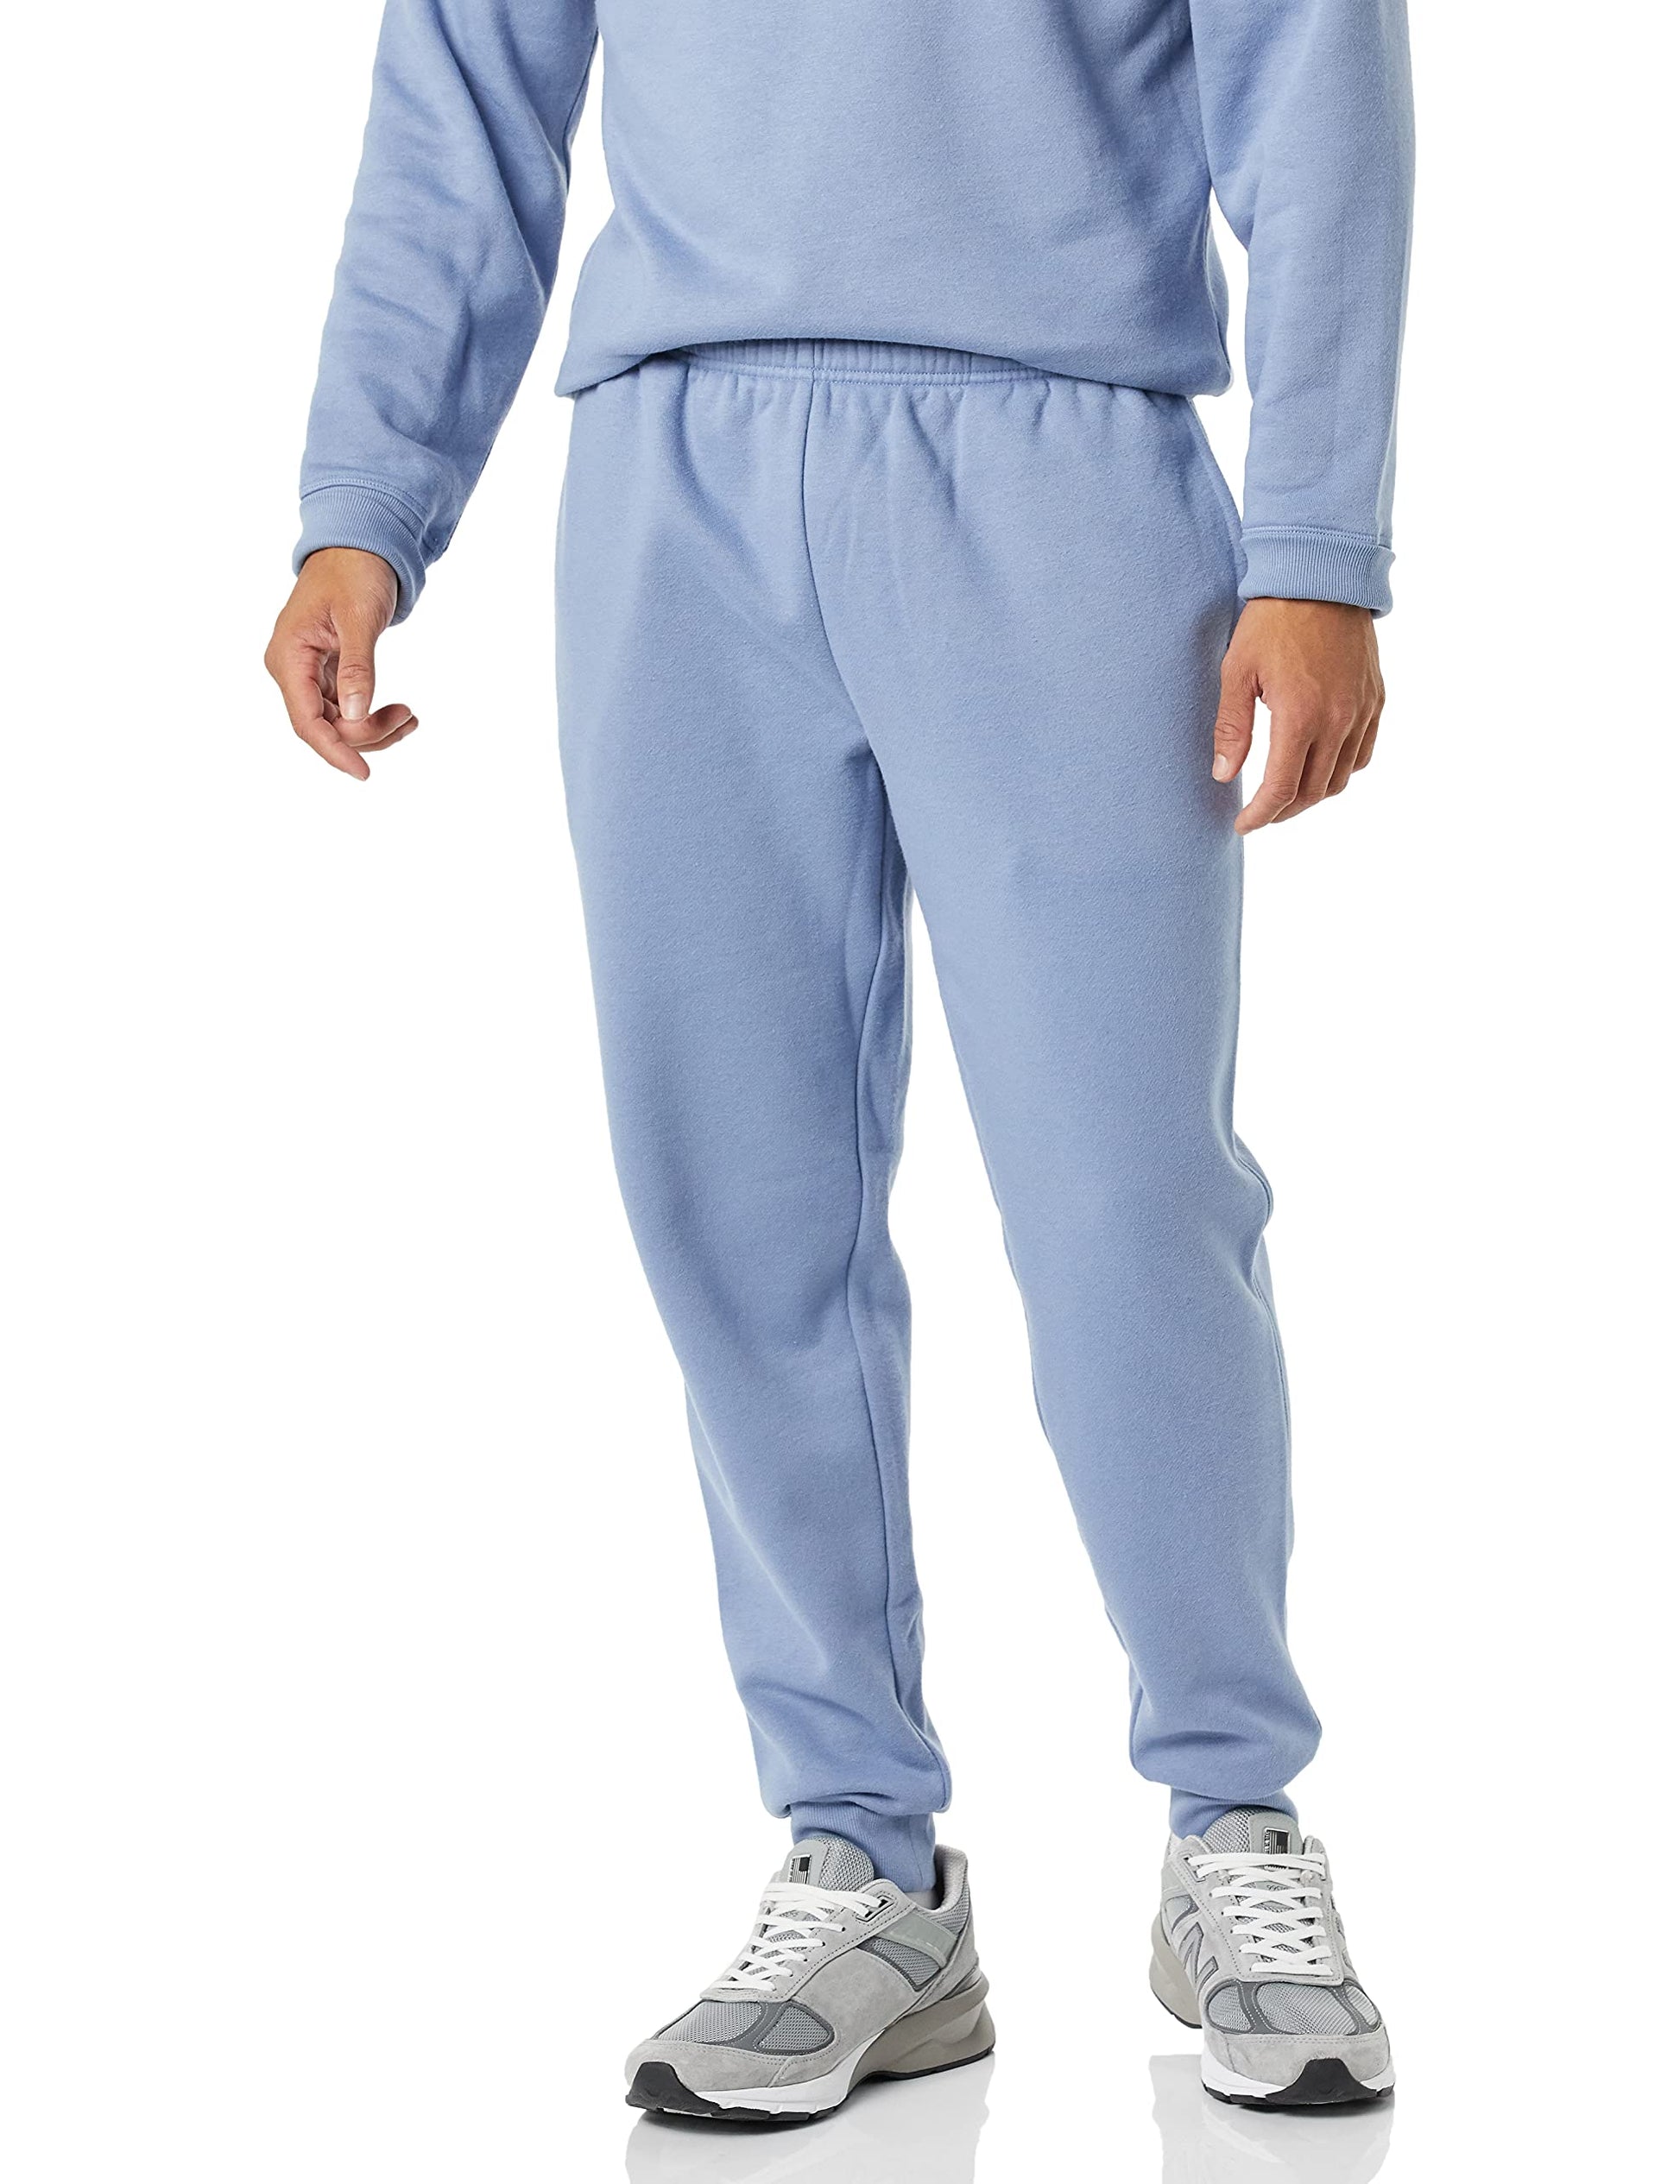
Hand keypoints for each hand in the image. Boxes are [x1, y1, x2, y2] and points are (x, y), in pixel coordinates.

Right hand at [264, 549, 416, 779]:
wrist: (358, 544)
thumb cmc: (354, 572)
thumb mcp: (359, 618)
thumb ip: (357, 667)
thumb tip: (357, 715)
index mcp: (288, 657)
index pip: (306, 721)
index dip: (334, 751)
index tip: (364, 773)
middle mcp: (292, 669)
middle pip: (325, 727)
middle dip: (367, 734)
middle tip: (409, 717)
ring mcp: (308, 673)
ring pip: (339, 722)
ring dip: (375, 729)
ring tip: (411, 716)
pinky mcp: (326, 673)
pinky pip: (348, 708)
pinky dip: (374, 716)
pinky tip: (402, 713)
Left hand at [1212, 599, 1383, 832]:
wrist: (1322, 576)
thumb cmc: (1272, 620)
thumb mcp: (1237, 671)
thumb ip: (1231, 728)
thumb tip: (1223, 776)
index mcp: (1300, 716)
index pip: (1282, 788)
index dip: (1261, 815)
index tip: (1243, 825)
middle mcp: (1339, 719)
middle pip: (1313, 791)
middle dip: (1284, 811)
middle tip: (1260, 814)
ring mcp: (1362, 710)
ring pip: (1342, 777)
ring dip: (1313, 795)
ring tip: (1287, 796)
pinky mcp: (1376, 698)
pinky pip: (1364, 752)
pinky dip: (1342, 770)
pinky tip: (1320, 767)